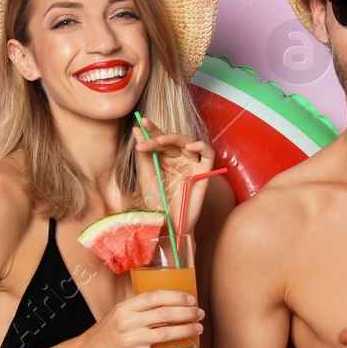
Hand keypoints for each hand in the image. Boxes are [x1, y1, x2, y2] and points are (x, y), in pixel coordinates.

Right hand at [76, 289, 203, 347]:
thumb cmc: (104, 334)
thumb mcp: (118, 313)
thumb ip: (138, 309)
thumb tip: (166, 304)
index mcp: (125, 307)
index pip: (155, 297)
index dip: (176, 297)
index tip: (190, 299)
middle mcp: (128, 322)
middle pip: (164, 314)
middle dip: (186, 313)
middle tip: (199, 314)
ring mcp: (131, 341)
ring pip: (165, 334)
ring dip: (185, 332)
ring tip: (198, 330)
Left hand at [132, 117, 215, 231]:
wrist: (166, 224)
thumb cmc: (156, 204)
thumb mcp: (146, 177)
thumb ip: (144, 154)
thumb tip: (138, 130)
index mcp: (163, 159)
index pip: (158, 140)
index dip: (151, 130)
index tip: (141, 123)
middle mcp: (178, 160)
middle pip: (172, 140)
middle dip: (159, 136)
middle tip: (149, 140)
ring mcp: (191, 165)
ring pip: (188, 142)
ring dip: (176, 138)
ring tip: (162, 141)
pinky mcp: (204, 173)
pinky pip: (208, 154)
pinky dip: (201, 146)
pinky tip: (190, 146)